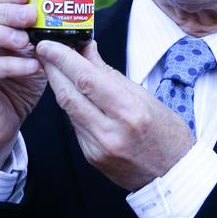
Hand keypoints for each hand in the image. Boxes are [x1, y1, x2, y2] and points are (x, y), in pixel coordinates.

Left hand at [36, 40, 192, 190]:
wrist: (172, 173)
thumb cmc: (165, 132)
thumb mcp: (144, 96)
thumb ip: (110, 74)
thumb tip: (87, 49)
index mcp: (130, 111)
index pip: (86, 79)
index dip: (63, 59)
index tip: (49, 44)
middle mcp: (111, 131)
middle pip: (69, 94)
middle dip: (52, 69)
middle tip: (44, 51)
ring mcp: (98, 147)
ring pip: (68, 109)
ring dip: (59, 85)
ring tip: (55, 67)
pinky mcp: (91, 157)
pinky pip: (75, 125)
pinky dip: (71, 106)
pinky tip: (72, 94)